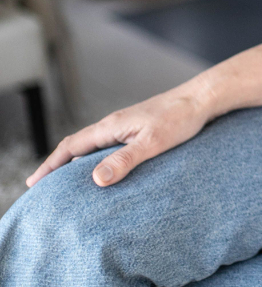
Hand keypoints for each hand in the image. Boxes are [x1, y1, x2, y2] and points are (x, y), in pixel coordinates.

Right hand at [26, 80, 213, 188]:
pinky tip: (101, 169)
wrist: (201, 99)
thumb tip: (96, 180)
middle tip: (42, 187)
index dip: (51, 165)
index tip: (34, 183)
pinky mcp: (137, 129)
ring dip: (75, 162)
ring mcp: (125, 126)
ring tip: (65, 183)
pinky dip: (94, 158)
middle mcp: (113, 124)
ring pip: (91, 145)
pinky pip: (106, 145)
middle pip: (76, 146)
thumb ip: (124, 160)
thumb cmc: (180, 119)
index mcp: (111, 126)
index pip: (71, 147)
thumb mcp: (152, 143)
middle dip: (57, 165)